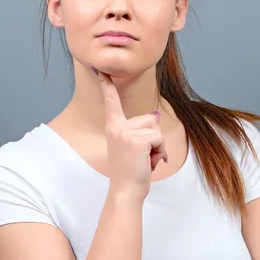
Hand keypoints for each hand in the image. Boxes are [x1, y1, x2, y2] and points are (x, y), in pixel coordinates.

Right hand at [90, 64, 167, 198]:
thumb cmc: (131, 172)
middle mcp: (116, 127)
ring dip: (158, 146)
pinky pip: (159, 138)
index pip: (111, 101)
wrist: (126, 191)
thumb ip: (142, 131)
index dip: (106, 84)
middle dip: (155, 137)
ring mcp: (124, 133)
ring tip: (146, 159)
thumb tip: (157, 114)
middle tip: (144, 156)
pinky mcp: (135, 140)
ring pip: (156, 128)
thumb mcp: (134, 147)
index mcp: (113, 127)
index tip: (99, 68)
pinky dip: (160, 152)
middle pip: (151, 118)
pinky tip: (150, 162)